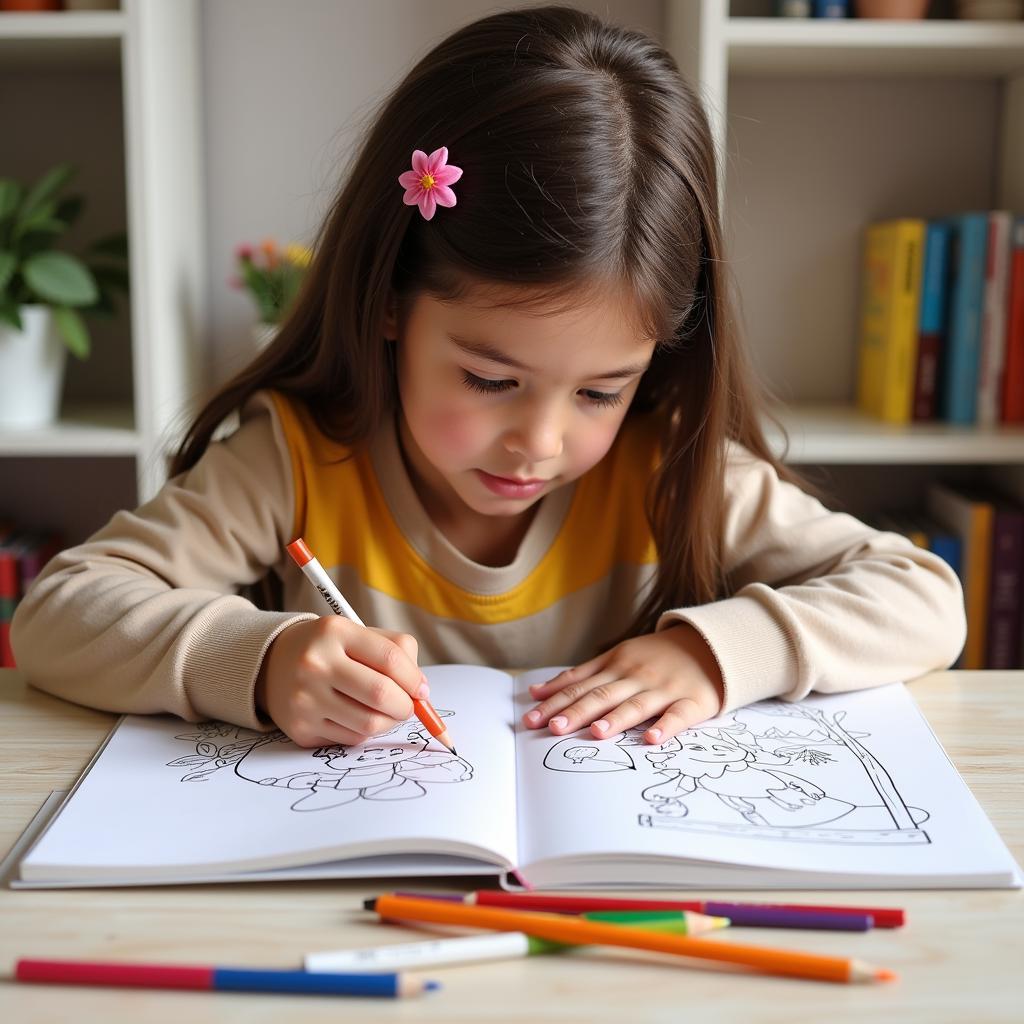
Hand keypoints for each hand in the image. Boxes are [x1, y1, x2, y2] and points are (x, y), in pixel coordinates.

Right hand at [255, 617, 426, 747]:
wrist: (272, 664)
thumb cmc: (330, 649)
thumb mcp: (358, 634)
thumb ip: (396, 652)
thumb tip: (422, 691)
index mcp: (334, 632)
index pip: (390, 659)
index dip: (415, 679)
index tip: (422, 689)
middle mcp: (315, 664)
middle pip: (381, 694)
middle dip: (406, 706)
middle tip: (409, 706)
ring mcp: (305, 698)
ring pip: (370, 723)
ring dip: (390, 722)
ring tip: (388, 712)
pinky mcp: (301, 728)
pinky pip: (351, 738)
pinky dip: (366, 731)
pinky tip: (360, 717)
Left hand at [522, 623, 723, 744]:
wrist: (710, 644)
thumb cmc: (656, 656)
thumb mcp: (617, 657)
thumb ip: (580, 675)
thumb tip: (537, 692)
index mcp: (617, 665)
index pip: (580, 685)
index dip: (555, 702)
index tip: (532, 718)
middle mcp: (637, 676)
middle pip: (602, 695)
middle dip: (577, 712)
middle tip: (554, 727)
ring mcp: (664, 689)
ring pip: (637, 705)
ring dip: (616, 718)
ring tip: (596, 732)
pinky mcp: (692, 703)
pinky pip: (678, 717)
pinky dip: (665, 728)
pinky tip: (650, 739)